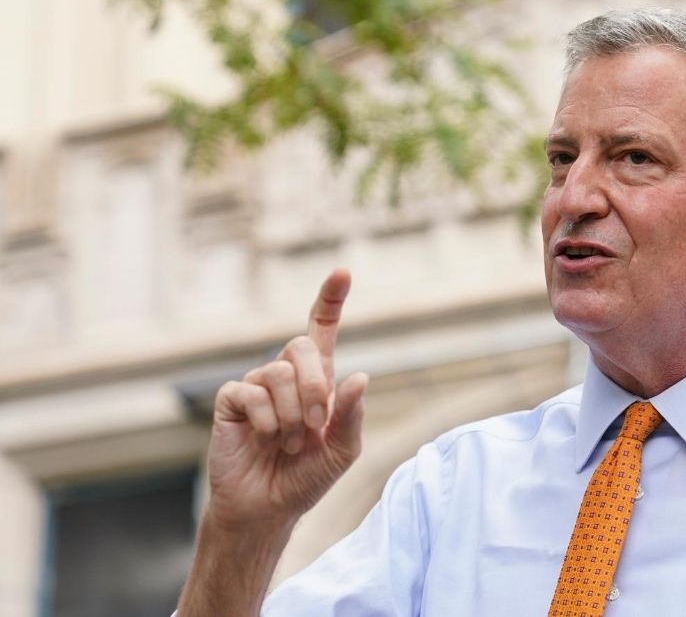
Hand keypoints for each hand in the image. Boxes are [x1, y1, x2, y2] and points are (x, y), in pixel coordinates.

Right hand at [205, 268, 369, 529]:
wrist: (268, 508)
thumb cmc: (306, 478)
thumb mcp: (342, 451)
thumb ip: (351, 415)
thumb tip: (360, 376)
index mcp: (317, 380)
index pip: (322, 329)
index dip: (330, 300)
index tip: (342, 271)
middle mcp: (286, 375)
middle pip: (301, 346)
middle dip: (314, 386)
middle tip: (315, 425)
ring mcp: (256, 386)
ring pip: (277, 372)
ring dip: (290, 414)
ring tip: (288, 443)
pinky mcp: (230, 401)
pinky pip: (250, 393)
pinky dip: (267, 420)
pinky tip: (265, 439)